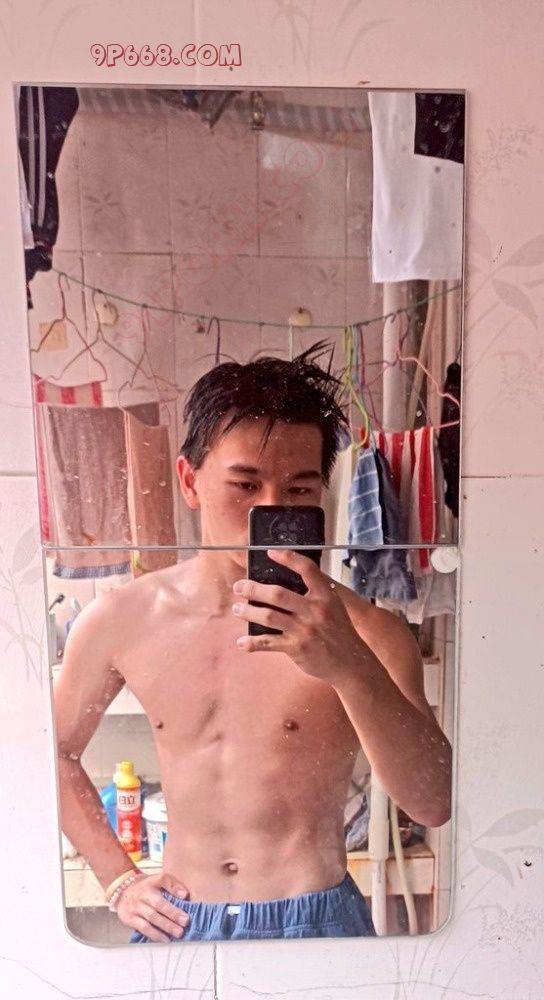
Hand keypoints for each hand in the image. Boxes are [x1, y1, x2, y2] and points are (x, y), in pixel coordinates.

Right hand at [116, 870, 190, 941]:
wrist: (121, 891)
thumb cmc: (144, 888)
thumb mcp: (156, 880)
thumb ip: (171, 884)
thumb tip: (184, 894)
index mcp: (151, 882)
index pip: (163, 879)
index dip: (174, 886)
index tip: (185, 895)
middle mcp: (143, 894)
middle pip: (159, 903)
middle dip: (173, 913)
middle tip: (185, 921)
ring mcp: (136, 907)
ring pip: (152, 917)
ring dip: (166, 926)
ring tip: (178, 932)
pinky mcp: (130, 919)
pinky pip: (144, 927)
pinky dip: (155, 934)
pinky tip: (164, 938)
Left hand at [232, 549, 365, 683]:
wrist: (349, 662)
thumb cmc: (338, 631)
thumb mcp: (334, 606)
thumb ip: (314, 593)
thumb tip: (285, 580)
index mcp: (325, 596)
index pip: (307, 569)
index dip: (288, 558)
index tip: (269, 552)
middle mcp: (314, 610)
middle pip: (277, 594)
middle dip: (253, 589)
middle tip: (239, 587)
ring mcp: (304, 630)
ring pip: (268, 616)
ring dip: (248, 612)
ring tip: (237, 609)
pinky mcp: (296, 648)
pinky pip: (268, 642)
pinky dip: (252, 643)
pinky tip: (242, 642)